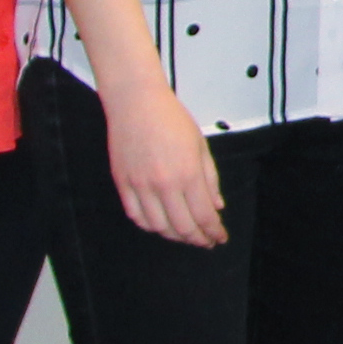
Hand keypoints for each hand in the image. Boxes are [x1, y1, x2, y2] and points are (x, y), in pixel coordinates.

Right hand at [102, 78, 228, 248]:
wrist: (136, 102)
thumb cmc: (172, 119)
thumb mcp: (200, 146)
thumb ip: (210, 179)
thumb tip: (217, 206)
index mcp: (188, 174)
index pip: (204, 215)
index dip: (214, 232)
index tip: (220, 238)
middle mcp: (164, 184)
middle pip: (183, 227)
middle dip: (197, 239)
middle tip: (205, 241)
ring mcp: (140, 186)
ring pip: (158, 226)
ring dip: (174, 236)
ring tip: (185, 234)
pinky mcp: (122, 183)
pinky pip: (136, 216)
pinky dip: (150, 226)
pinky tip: (160, 225)